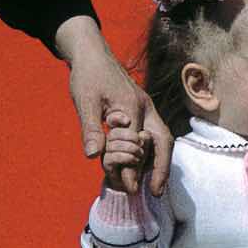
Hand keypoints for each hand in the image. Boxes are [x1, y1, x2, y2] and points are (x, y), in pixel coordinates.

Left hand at [59, 17, 171, 195]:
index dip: (134, 168)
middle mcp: (146, 109)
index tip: (129, 189)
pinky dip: (153, 152)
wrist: (93, 55)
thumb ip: (91, 128)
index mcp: (132, 107)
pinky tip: (146, 165)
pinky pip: (154, 134)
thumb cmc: (88, 76)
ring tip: (154, 184)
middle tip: (157, 192)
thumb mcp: (84, 101)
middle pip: (163, 142)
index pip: (137, 144)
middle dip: (162, 168)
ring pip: (162, 139)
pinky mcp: (143, 110)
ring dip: (159, 162)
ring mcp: (147, 109)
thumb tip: (93, 156)